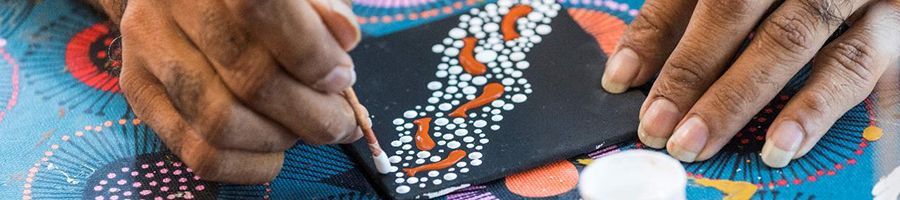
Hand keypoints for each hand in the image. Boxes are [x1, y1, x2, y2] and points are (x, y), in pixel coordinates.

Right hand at [108, 0, 362, 182]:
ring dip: (279, 138)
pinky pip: (194, 151)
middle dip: (310, 113)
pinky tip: (275, 153)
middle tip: (340, 122)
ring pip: (220, 121)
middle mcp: (171, 2)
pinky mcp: (137, 86)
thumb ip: (324, 8)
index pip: (263, 8)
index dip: (311, 54)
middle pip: (247, 76)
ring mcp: (148, 46)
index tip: (342, 79)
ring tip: (305, 129)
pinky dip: (248, 165)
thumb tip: (344, 39)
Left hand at [601, 0, 899, 166]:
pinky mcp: (898, 20)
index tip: (628, 94)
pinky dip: (844, 108)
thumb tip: (624, 76)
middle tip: (679, 138)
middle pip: (753, 21)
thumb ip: (671, 19)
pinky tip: (802, 140)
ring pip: (820, 46)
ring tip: (762, 150)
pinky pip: (876, 65)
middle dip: (713, 86)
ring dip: (787, 104)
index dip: (658, 44)